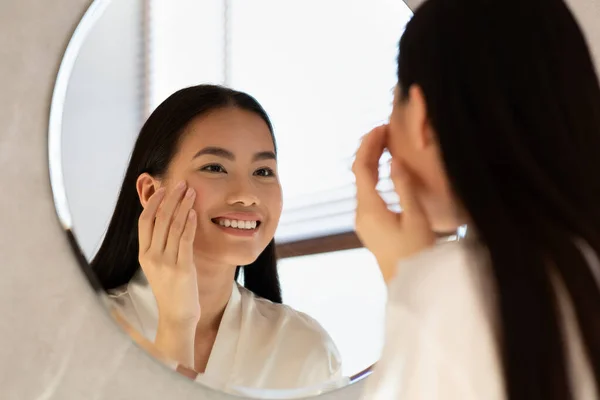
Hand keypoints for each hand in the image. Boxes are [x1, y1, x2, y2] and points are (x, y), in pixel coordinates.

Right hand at [138, 181, 198, 367]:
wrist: (177, 315)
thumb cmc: (171, 290)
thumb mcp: (159, 266)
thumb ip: (161, 246)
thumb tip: (169, 222)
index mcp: (144, 254)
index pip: (145, 221)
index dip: (154, 202)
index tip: (164, 188)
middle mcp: (152, 256)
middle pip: (160, 219)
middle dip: (171, 198)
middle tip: (182, 183)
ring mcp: (166, 262)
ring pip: (173, 226)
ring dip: (183, 205)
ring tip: (191, 192)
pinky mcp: (181, 268)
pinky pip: (185, 240)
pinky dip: (189, 224)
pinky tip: (193, 212)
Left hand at [352, 125, 435, 282]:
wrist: (412, 287)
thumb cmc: (418, 254)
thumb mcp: (416, 218)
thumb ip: (405, 187)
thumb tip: (394, 161)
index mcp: (369, 209)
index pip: (362, 169)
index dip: (369, 145)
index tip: (382, 127)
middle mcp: (361, 214)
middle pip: (360, 174)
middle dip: (369, 149)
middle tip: (385, 130)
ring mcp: (364, 221)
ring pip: (363, 183)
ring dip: (372, 161)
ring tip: (387, 143)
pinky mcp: (371, 226)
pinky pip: (368, 193)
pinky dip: (375, 176)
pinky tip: (386, 168)